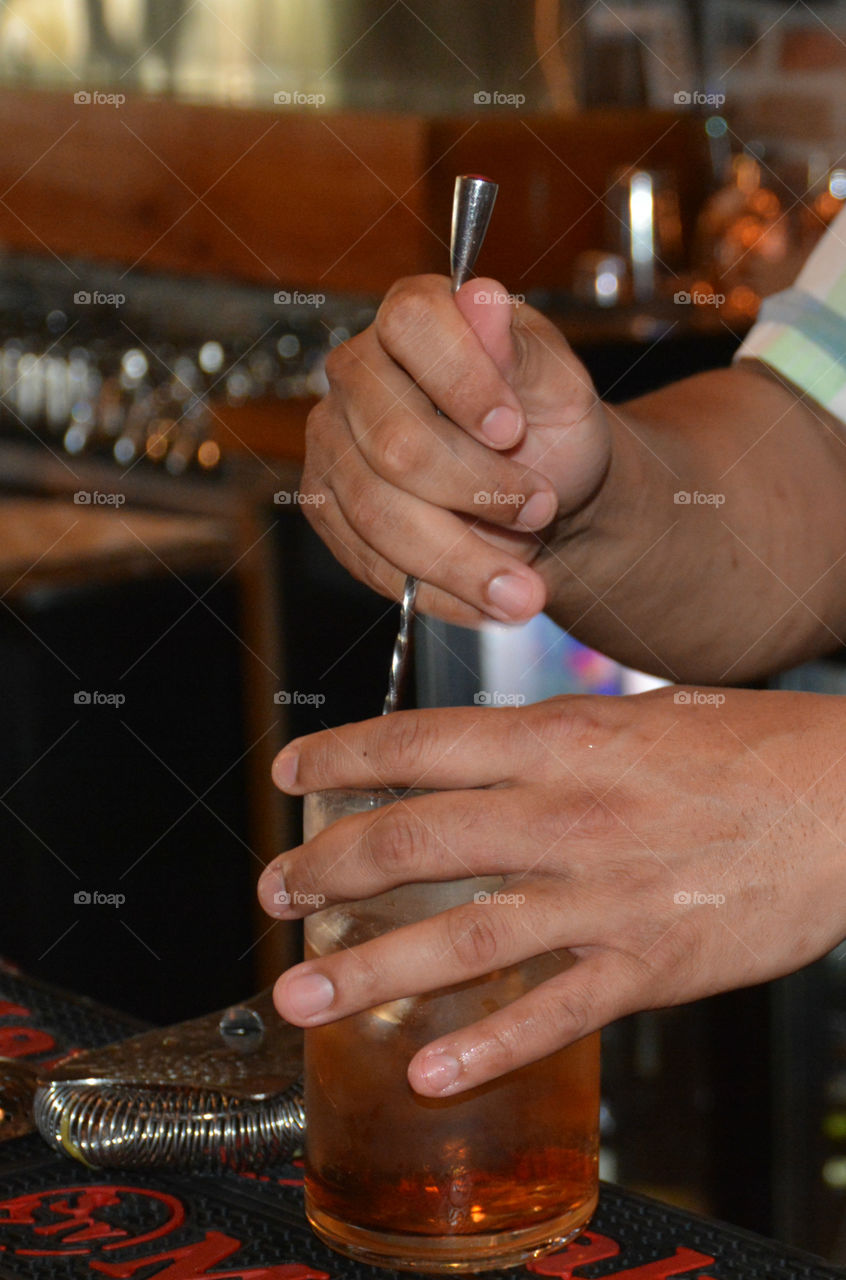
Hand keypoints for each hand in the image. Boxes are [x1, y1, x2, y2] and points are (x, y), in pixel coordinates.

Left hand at [259, 689, 845, 1095]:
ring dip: (371, 968)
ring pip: (465, 934)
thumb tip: (476, 758)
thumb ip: (551, 741)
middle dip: (328, 868)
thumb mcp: (636, 717)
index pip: (422, 742)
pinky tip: (428, 1073)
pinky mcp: (652, 962)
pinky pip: (554, 1012)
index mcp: (564, 738)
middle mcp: (570, 811)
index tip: (290, 775)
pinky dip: (486, 1046)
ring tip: (301, 994)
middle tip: (274, 892)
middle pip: (417, 840)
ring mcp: (607, 892)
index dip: (343, 759)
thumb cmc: (749, 749)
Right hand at [300, 275, 611, 626]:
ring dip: (462, 561)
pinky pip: (370, 563)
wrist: (542, 498)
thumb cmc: (550, 429)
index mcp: (414, 316)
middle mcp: (358, 372)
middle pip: (395, 441)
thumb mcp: (560, 388)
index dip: (461, 378)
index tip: (512, 428)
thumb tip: (480, 297)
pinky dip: (438, 592)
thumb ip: (520, 351)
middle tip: (542, 509)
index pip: (412, 324)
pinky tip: (486, 601)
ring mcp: (332, 442)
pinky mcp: (327, 508)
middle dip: (477, 489)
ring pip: (379, 514)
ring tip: (525, 590)